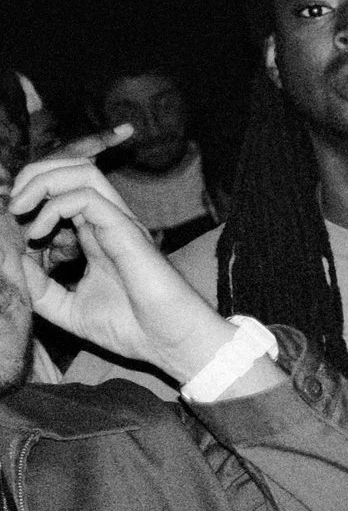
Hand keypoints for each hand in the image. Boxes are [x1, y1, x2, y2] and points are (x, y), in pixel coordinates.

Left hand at [10, 138, 233, 379]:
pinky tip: (38, 234)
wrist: (168, 342)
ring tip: (19, 209)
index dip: (30, 199)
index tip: (8, 227)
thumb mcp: (66, 308)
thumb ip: (39, 287)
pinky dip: (54, 208)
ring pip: (81, 171)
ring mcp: (119, 223)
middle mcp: (108, 221)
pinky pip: (87, 198)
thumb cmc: (130, 328)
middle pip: (72, 168)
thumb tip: (11, 260)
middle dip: (32, 176)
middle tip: (11, 206)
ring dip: (41, 182)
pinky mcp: (125, 230)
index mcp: (96, 235)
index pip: (63, 191)